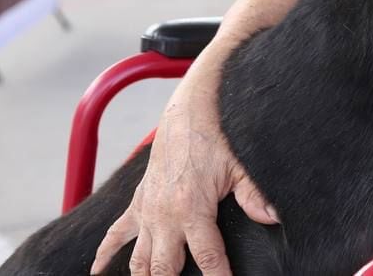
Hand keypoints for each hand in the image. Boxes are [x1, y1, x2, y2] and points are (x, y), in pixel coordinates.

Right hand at [90, 71, 276, 275]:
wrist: (188, 113)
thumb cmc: (216, 138)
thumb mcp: (240, 167)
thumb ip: (254, 196)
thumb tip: (273, 217)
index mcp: (192, 210)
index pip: (208, 258)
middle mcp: (165, 216)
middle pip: (164, 268)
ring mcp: (147, 211)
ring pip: (138, 260)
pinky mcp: (138, 203)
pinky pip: (115, 234)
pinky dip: (104, 254)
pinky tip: (98, 272)